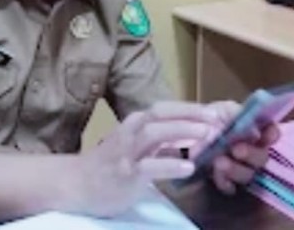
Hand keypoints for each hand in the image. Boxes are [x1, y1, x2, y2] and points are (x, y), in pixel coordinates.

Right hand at [76, 101, 217, 216]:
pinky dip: (170, 165)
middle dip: (189, 113)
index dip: (190, 108)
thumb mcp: (137, 148)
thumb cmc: (109, 165)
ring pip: (155, 133)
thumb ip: (162, 143)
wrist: (77, 184)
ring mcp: (127, 151)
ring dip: (181, 131)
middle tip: (216, 117)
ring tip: (206, 135)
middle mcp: (131, 131)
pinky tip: (188, 167)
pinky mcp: (125, 173)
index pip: (165, 109)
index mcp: (135, 123)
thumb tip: (191, 137)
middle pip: (161, 113)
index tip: (214, 112)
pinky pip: (149, 167)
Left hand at [206, 101, 280, 194]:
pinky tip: (214, 172)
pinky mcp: (224, 180)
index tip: (269, 134)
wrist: (186, 131)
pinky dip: (223, 181)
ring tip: (219, 161)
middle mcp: (252, 151)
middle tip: (237, 149)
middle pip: (261, 158)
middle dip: (251, 154)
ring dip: (235, 169)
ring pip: (247, 174)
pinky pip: (229, 187)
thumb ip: (234, 112)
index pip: (271, 134)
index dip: (272, 135)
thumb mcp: (220, 109)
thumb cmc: (210, 117)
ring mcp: (240, 168)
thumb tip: (249, 126)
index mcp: (254, 131)